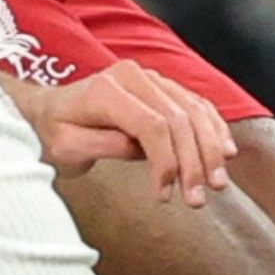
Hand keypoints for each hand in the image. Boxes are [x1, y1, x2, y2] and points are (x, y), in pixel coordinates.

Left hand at [18, 61, 237, 206]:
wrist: (48, 110)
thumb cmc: (54, 132)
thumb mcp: (67, 147)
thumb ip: (104, 146)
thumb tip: (143, 151)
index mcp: (107, 90)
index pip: (153, 125)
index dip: (167, 162)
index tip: (165, 195)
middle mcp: (133, 75)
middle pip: (180, 118)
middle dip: (194, 162)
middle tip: (199, 199)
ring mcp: (151, 77)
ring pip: (194, 110)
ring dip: (211, 148)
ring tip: (218, 184)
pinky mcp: (162, 86)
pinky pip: (197, 103)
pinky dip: (214, 128)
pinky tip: (226, 152)